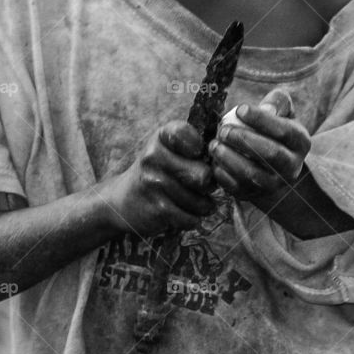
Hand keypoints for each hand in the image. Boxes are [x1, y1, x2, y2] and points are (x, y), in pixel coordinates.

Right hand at [101, 121, 216, 238]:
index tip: (197, 154)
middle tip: (203, 185)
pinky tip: (182, 212)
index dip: (200, 147)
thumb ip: (196, 143)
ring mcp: (153, 184)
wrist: (123, 200)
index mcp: (161, 137)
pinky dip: (192, 219)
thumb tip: (229, 152)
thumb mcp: (169, 147)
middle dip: (209, 184)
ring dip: (202, 205)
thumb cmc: (158, 170)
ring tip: (192, 200)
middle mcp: (153, 157)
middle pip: (203, 175)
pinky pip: (192, 219)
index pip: (187, 134)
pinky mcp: (156, 210)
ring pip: (200, 202)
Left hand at [209, 89, 310, 208]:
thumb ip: (278, 102)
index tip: (240, 109)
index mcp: (301, 143)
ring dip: (229, 158)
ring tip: (214, 144)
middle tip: (223, 129)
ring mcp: (273, 184)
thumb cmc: (274, 133)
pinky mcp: (253, 195)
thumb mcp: (283, 113)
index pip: (284, 131)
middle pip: (270, 154)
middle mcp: (291, 167)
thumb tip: (266, 109)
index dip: (261, 119)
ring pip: (251, 174)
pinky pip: (236, 187)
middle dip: (244, 139)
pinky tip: (214, 160)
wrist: (273, 170)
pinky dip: (222, 173)